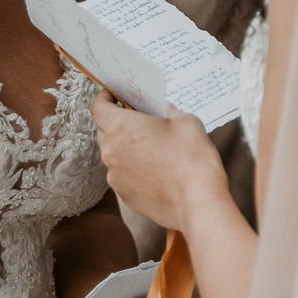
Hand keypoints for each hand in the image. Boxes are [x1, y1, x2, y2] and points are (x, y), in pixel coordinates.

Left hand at [91, 89, 227, 232]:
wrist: (199, 202)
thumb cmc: (192, 159)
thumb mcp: (185, 121)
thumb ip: (168, 111)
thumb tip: (164, 111)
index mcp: (120, 128)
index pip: (98, 107)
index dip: (105, 98)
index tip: (113, 96)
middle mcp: (111, 152)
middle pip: (104, 131)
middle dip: (117, 123)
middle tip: (138, 120)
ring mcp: (115, 177)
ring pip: (113, 155)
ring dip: (125, 148)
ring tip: (151, 148)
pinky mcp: (125, 195)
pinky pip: (122, 175)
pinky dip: (133, 170)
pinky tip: (155, 170)